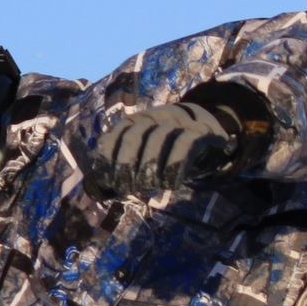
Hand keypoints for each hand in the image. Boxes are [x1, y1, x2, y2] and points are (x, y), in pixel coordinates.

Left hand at [87, 101, 238, 196]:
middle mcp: (157, 116)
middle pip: (135, 134)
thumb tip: (96, 189)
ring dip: (148, 165)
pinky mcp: (201, 131)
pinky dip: (174, 164)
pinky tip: (170, 184)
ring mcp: (180, 121)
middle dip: (125, 163)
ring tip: (147, 188)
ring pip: (159, 137)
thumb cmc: (170, 150)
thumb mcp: (146, 154)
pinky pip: (185, 143)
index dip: (108, 156)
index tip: (107, 181)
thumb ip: (123, 166)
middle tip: (126, 188)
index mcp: (139, 120)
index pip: (117, 132)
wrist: (210, 134)